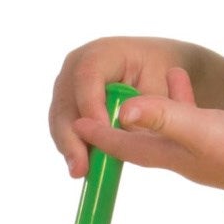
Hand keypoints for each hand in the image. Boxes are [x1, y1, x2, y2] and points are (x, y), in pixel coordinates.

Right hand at [49, 36, 184, 178]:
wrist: (156, 68)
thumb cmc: (163, 76)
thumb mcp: (161, 87)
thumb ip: (146, 105)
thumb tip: (124, 122)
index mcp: (105, 52)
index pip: (88, 75)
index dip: (91, 105)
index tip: (102, 133)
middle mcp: (79, 63)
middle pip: (66, 98)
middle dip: (73, 134)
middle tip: (82, 166)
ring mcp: (68, 82)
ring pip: (60, 116)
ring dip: (69, 145)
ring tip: (80, 171)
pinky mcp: (66, 101)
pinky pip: (63, 126)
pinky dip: (72, 146)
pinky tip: (81, 166)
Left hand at [69, 65, 223, 203]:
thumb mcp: (200, 129)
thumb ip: (163, 117)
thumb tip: (121, 110)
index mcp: (178, 157)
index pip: (131, 147)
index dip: (103, 136)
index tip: (77, 124)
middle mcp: (198, 158)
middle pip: (159, 138)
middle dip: (137, 120)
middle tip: (119, 100)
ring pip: (196, 126)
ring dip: (181, 103)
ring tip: (175, 75)